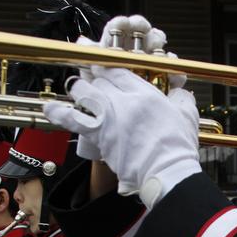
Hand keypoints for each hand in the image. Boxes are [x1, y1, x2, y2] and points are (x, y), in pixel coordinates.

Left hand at [71, 16, 184, 161]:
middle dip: (94, 78)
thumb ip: (181, 98)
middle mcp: (123, 102)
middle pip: (99, 80)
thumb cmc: (178, 148)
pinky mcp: (99, 136)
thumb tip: (180, 91)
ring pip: (84, 93)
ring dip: (80, 89)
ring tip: (79, 89)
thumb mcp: (187, 115)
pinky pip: (72, 119)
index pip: (118, 71)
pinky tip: (49, 107)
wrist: (166, 172)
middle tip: (93, 78)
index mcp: (145, 94)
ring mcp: (108, 118)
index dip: (106, 66)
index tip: (101, 64)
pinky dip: (58, 112)